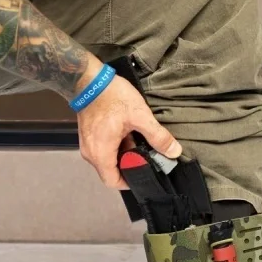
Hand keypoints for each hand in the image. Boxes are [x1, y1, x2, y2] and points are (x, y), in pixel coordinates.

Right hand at [76, 73, 182, 188]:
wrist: (88, 79)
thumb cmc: (112, 96)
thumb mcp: (139, 115)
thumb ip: (157, 136)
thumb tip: (174, 152)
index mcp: (101, 153)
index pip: (113, 182)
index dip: (130, 182)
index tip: (144, 173)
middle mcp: (90, 154)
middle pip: (110, 172)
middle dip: (128, 166)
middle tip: (145, 156)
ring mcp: (86, 145)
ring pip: (107, 161)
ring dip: (122, 155)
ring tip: (137, 142)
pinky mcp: (86, 137)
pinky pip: (102, 151)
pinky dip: (115, 148)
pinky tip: (126, 134)